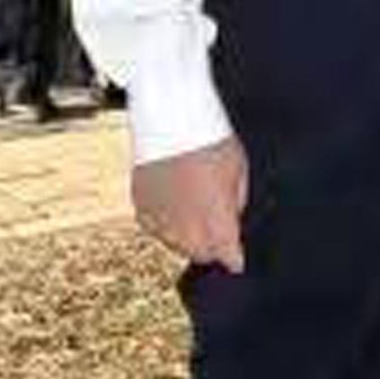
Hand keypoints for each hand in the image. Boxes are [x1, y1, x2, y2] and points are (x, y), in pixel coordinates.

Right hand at [135, 136, 247, 272]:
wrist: (169, 119)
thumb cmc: (210, 140)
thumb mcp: (239, 170)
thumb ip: (235, 203)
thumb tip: (231, 221)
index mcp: (216, 217)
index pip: (228, 254)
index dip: (234, 258)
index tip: (237, 259)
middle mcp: (186, 224)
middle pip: (201, 254)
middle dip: (212, 248)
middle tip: (218, 233)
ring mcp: (160, 217)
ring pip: (177, 245)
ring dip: (188, 238)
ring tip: (195, 216)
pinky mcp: (141, 208)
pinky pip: (156, 229)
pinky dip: (166, 225)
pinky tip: (174, 208)